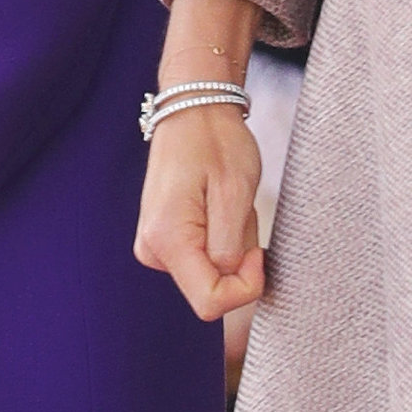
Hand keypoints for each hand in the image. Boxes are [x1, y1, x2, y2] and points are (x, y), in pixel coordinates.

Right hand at [134, 0, 268, 321]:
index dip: (245, 286)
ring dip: (231, 244)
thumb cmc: (217, 142)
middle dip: (238, 257)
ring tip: (227, 202)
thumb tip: (228, 278)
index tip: (259, 251)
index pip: (210, 303)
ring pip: (210, 272)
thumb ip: (231, 247)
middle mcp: (152, 249)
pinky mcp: (163, 238)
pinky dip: (221, 237)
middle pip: (211, 289)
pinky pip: (204, 257)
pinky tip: (217, 205)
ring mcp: (155, 244)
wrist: (193, 108)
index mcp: (167, 240)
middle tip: (238, 210)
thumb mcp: (236, 192)